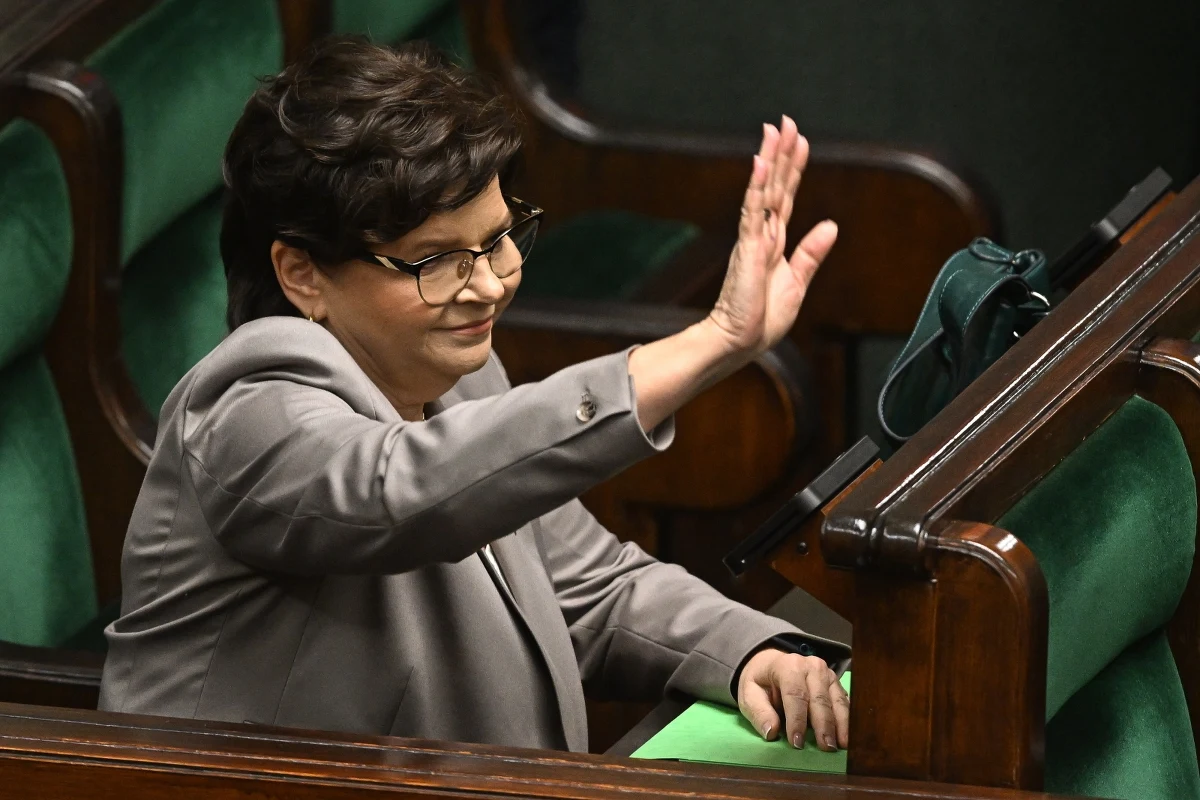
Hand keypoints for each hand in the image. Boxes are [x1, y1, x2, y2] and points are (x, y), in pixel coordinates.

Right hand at [706, 116, 837, 356]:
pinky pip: (753, 211)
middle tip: (786, 121)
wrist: (742, 342)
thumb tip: (830, 224)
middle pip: (775, 186)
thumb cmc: (764, 318)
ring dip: (770, 159)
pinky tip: (760, 163)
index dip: (794, 169)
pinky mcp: (747, 248)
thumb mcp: (797, 281)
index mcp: (774, 243)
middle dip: (782, 153)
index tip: (800, 142)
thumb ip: (811, 252)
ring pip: (763, 191)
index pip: (786, 198)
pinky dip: (757, 187)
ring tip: (775, 130)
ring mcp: (753, 239)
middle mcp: (762, 235)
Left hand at [737, 648, 849, 751]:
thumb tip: (771, 732)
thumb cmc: (761, 681)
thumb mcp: (749, 694)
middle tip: (826, 748)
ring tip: (841, 745)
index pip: (795, 695)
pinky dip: (847, 719)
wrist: (771, 664)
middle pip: (819, 698)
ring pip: (837, 700)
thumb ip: (759, 712)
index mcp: (788, 666)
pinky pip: (844, 701)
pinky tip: (848, 735)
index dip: (797, 720)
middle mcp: (811, 666)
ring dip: (841, 724)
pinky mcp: (836, 682)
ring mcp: (827, 673)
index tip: (797, 742)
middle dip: (824, 725)